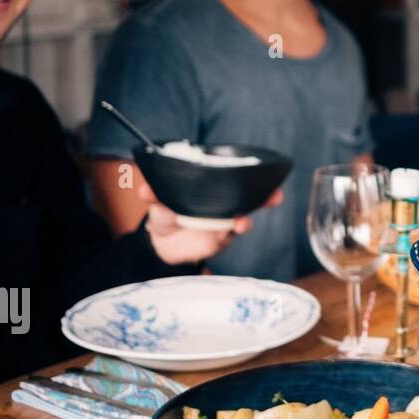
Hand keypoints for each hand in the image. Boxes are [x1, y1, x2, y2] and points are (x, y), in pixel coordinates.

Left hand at [142, 184, 283, 264]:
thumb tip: (144, 189)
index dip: (254, 176)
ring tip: (242, 222)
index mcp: (212, 188)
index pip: (236, 178)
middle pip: (251, 197)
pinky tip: (228, 232)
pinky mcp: (220, 240)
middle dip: (266, 196)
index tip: (267, 174)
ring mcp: (224, 222)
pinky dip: (228, 235)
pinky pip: (228, 237)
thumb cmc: (165, 212)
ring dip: (246, 220)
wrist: (161, 243)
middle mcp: (224, 203)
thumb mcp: (157, 201)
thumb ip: (154, 194)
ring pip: (243, 219)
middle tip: (275, 195)